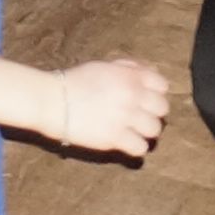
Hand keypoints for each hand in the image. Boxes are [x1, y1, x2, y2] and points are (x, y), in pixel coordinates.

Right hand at [34, 57, 170, 159]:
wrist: (52, 100)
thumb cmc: (74, 82)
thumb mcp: (103, 67)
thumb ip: (128, 69)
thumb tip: (147, 73)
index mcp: (129, 76)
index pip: (162, 86)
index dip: (154, 93)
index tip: (144, 99)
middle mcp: (131, 95)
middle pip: (162, 109)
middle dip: (152, 113)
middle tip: (139, 117)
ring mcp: (125, 117)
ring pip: (154, 130)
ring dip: (145, 131)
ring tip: (133, 131)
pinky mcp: (115, 138)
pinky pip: (140, 148)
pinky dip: (135, 147)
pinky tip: (125, 142)